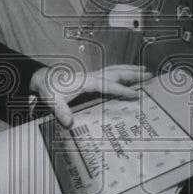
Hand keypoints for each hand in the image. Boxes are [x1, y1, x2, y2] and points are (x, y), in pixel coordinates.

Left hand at [30, 64, 149, 127]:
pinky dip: (122, 73)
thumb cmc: (50, 89)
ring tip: (144, 72)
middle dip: (133, 73)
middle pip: (116, 72)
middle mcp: (92, 76)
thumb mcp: (53, 100)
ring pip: (114, 70)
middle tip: (149, 75)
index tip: (135, 94)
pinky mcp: (92, 78)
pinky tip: (127, 77)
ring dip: (129, 70)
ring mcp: (92, 75)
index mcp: (86, 81)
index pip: (108, 85)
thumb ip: (61, 111)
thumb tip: (69, 122)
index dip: (122, 90)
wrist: (44, 79)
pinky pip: (111, 73)